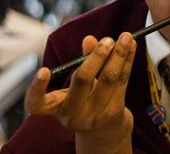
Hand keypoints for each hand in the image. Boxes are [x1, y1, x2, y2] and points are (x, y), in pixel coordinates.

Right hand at [25, 32, 136, 153]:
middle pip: (83, 80)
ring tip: (125, 38)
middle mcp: (73, 114)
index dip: (37, 88)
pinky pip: (123, 80)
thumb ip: (81, 62)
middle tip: (107, 40)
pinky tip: (132, 46)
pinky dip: (128, 61)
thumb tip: (90, 39)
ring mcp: (95, 114)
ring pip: (109, 79)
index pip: (37, 104)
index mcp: (56, 108)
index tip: (44, 70)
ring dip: (119, 55)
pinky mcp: (115, 111)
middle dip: (96, 57)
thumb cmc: (84, 102)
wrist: (104, 131)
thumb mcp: (76, 87)